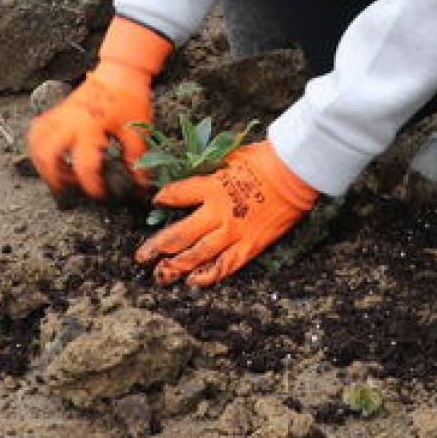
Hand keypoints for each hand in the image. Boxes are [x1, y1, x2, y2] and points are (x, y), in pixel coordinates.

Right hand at [26, 17, 171, 199]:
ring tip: (57, 175)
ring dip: (42, 163)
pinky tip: (49, 155)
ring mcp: (60, 115)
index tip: (100, 194)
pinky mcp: (57, 111)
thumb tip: (140, 183)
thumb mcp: (137, 130)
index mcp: (91, 127)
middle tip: (68, 191)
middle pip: (48, 156)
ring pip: (36, 142)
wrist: (120, 72)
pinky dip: (37, 146)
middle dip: (54, 178)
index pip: (84, 165)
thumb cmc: (129, 99)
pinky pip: (37, 130)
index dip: (91, 186)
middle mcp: (70, 121)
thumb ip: (136, 158)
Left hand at [134, 140, 316, 285]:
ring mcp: (233, 232)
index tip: (156, 203)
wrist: (295, 173)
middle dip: (156, 247)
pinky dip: (207, 275)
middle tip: (141, 257)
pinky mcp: (250, 245)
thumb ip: (209, 171)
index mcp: (210, 186)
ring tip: (161, 274)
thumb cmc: (265, 159)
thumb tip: (192, 172)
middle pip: (179, 234)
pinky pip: (225, 265)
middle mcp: (217, 212)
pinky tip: (193, 281)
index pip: (176, 195)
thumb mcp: (229, 157)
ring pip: (197, 255)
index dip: (163, 199)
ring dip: (176, 266)